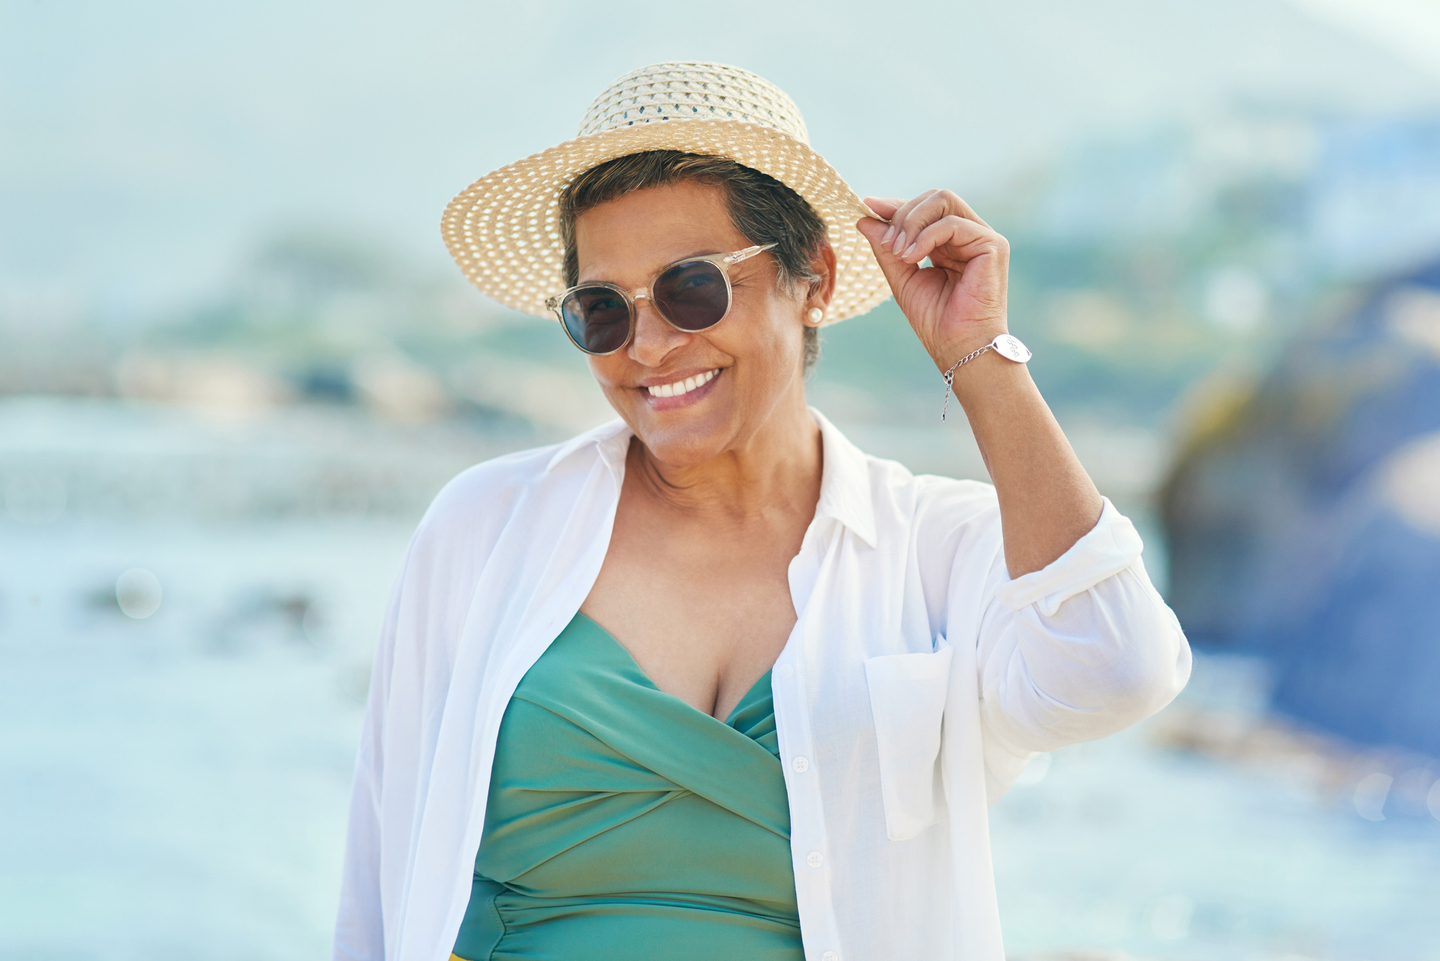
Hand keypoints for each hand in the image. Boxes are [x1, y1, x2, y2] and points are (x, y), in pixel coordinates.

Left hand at [856, 191, 1009, 372]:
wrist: (959, 348)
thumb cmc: (935, 320)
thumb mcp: (902, 277)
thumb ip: (886, 247)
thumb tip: (864, 218)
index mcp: (951, 242)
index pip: (925, 209)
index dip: (896, 205)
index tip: (868, 206)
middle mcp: (969, 236)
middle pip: (935, 197)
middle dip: (903, 214)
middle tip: (887, 243)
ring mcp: (983, 238)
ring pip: (943, 200)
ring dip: (912, 222)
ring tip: (898, 251)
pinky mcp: (992, 246)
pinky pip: (952, 224)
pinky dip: (925, 237)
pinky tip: (911, 257)